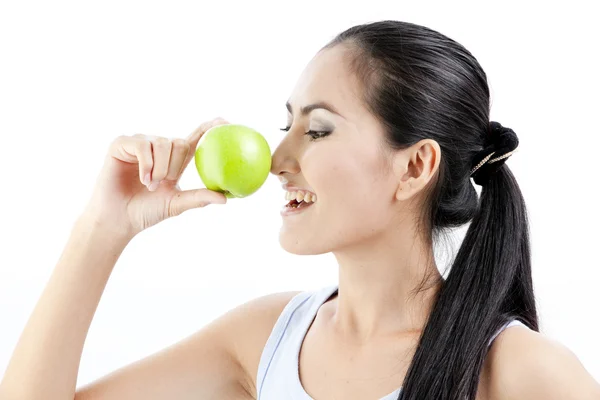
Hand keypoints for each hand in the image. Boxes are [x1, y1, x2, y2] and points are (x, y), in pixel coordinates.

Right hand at [82, 117, 229, 238]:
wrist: (117, 219)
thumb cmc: (145, 212)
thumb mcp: (176, 204)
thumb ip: (199, 198)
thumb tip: (225, 199)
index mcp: (173, 160)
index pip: (194, 139)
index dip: (209, 128)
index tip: (225, 121)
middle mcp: (158, 148)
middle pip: (180, 142)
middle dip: (174, 167)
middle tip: (162, 183)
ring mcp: (140, 144)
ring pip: (163, 143)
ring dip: (159, 169)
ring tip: (149, 185)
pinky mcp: (122, 144)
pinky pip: (143, 145)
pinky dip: (146, 165)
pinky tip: (142, 179)